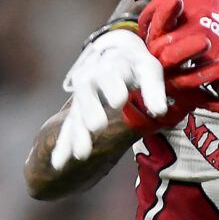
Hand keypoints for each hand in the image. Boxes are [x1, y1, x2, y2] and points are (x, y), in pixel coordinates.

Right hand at [52, 27, 165, 170]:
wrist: (115, 55)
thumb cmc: (136, 66)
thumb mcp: (148, 71)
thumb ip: (153, 90)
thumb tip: (159, 112)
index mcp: (109, 66)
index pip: (109, 74)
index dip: (113, 86)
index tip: (119, 101)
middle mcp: (90, 79)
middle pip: (85, 93)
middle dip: (90, 109)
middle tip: (98, 126)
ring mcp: (81, 98)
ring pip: (76, 114)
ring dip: (77, 134)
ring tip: (82, 154)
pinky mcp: (77, 113)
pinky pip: (68, 129)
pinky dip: (64, 146)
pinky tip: (59, 164)